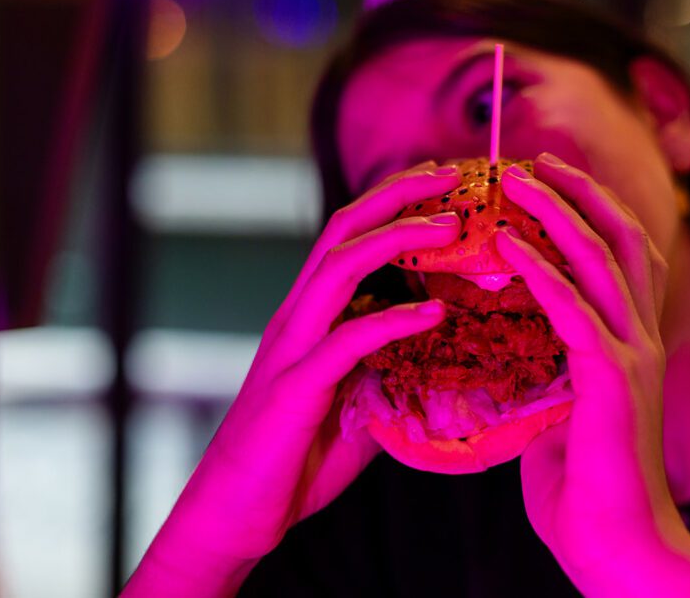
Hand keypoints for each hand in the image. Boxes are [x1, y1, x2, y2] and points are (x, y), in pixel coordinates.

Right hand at [123, 160, 463, 596]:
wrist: (236, 513)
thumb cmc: (297, 456)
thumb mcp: (357, 401)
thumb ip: (389, 368)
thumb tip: (443, 355)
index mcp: (310, 314)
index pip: (349, 235)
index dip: (393, 201)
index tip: (442, 184)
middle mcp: (297, 317)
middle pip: (343, 230)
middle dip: (398, 195)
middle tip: (452, 176)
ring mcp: (293, 348)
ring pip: (340, 268)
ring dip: (398, 239)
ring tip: (450, 226)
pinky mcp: (296, 389)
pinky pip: (346, 342)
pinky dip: (391, 322)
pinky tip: (433, 315)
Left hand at [498, 153, 689, 596]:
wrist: (618, 547)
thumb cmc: (587, 490)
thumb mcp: (565, 415)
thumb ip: (551, 376)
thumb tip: (516, 356)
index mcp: (633, 345)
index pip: (622, 257)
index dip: (591, 211)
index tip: (548, 181)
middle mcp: (642, 339)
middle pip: (621, 238)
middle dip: (579, 191)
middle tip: (532, 162)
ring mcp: (633, 357)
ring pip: (601, 258)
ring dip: (557, 212)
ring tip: (514, 181)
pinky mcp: (612, 381)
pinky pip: (572, 309)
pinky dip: (539, 270)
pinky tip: (506, 244)